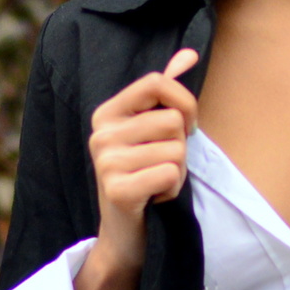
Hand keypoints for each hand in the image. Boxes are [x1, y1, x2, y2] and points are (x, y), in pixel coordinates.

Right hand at [74, 46, 198, 289]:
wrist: (127, 235)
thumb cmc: (145, 176)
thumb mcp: (153, 131)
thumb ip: (167, 91)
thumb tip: (190, 54)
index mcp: (107, 113)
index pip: (157, 81)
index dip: (185, 102)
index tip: (185, 127)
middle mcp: (100, 134)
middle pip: (173, 120)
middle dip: (181, 147)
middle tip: (161, 166)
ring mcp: (104, 162)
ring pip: (175, 150)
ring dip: (177, 172)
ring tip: (155, 183)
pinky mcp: (116, 190)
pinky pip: (170, 174)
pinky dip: (172, 190)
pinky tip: (153, 198)